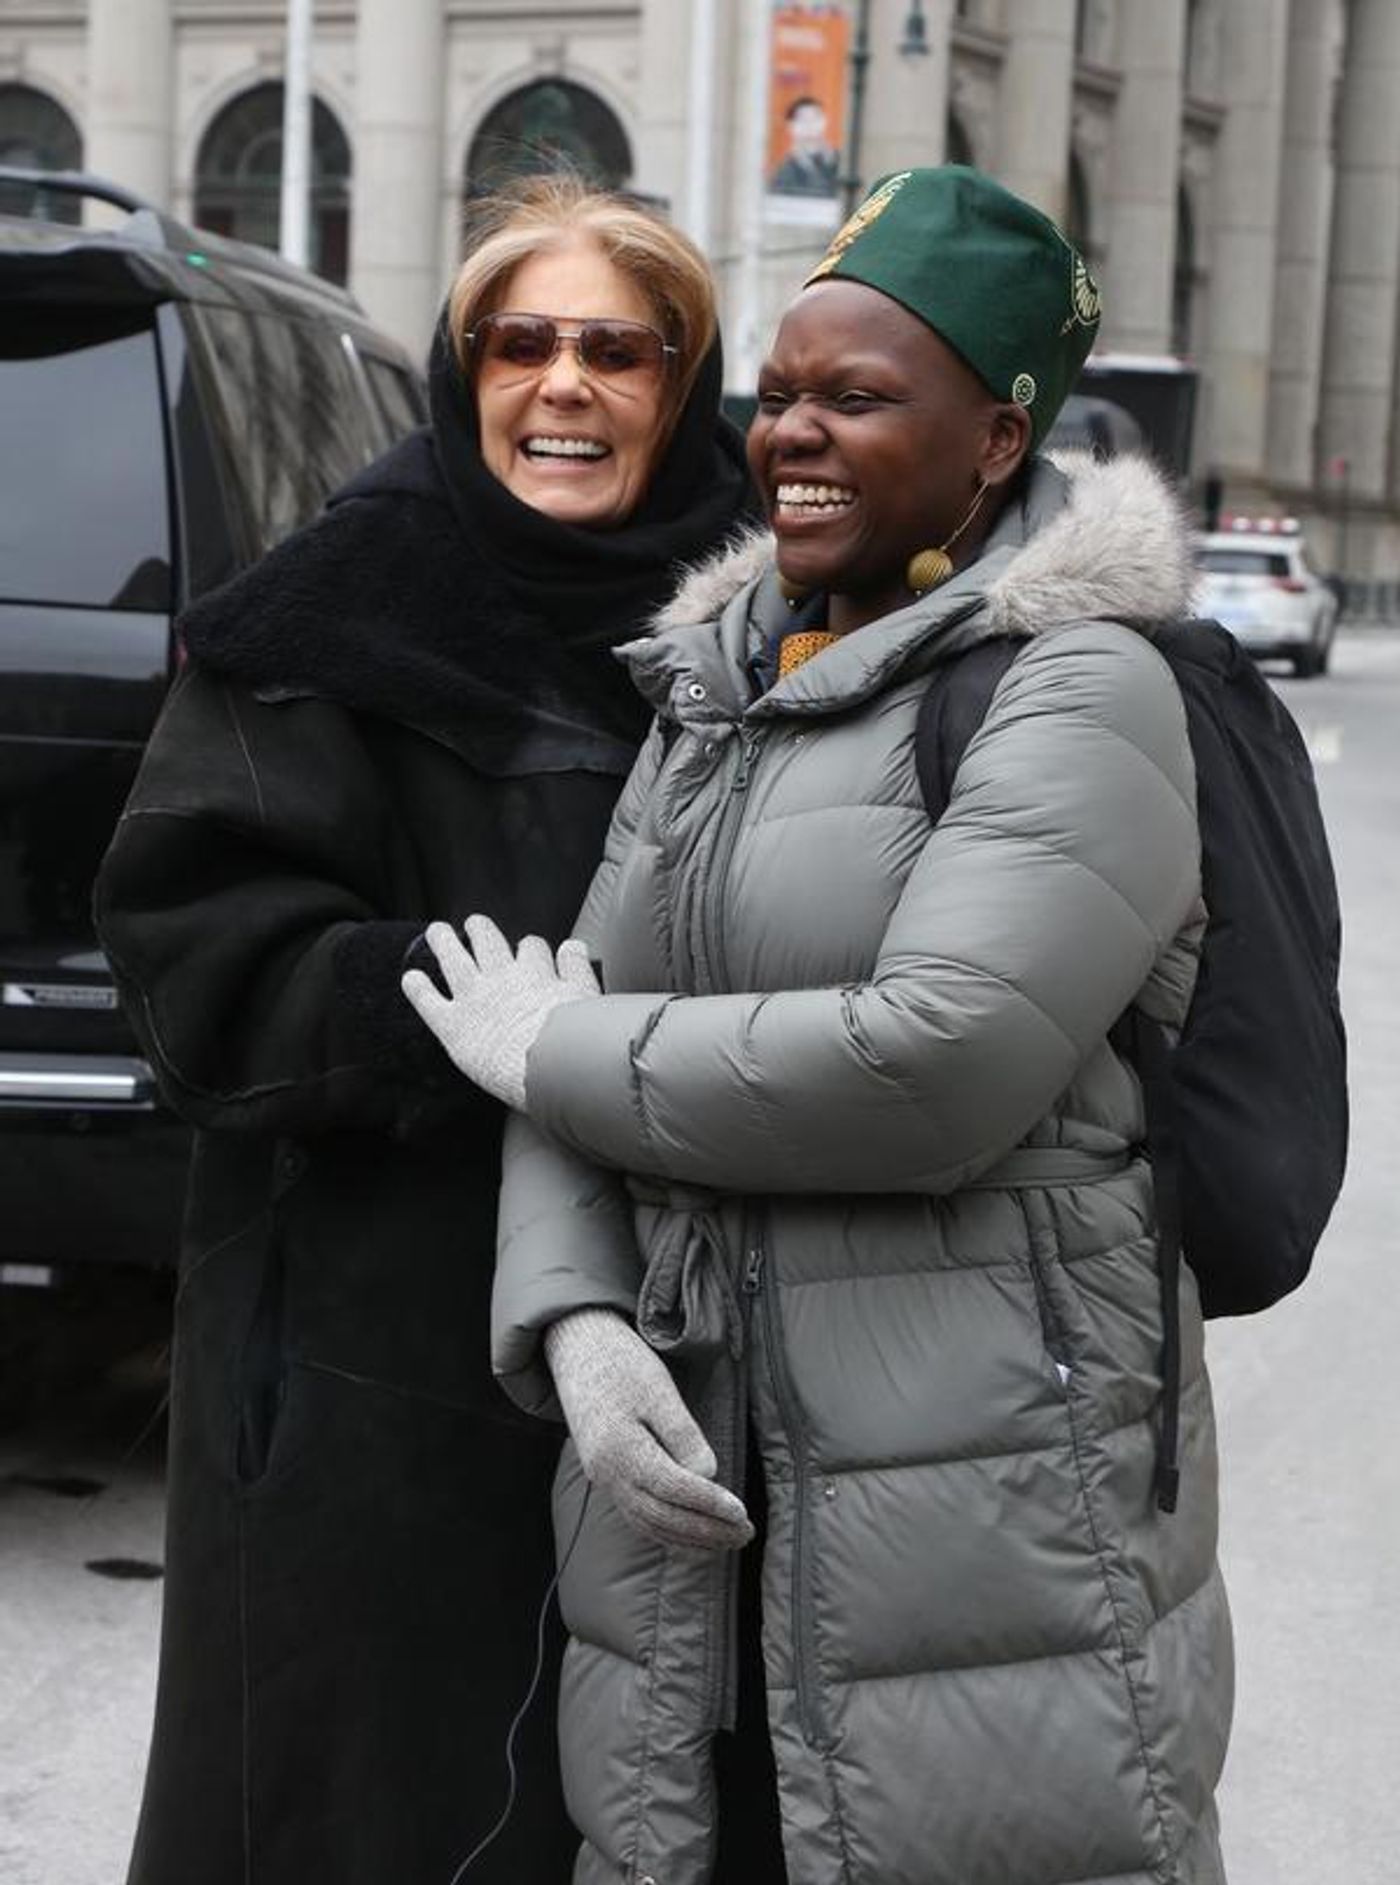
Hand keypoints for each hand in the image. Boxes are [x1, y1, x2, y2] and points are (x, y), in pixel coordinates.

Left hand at [401, 914, 598, 1109]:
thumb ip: (577, 969)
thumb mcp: (586, 997)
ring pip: (453, 960)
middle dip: (480, 930)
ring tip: (436, 931)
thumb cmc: (572, 1040)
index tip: (528, 950)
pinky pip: (429, 1000)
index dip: (528, 948)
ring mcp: (474, 998)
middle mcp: (501, 978)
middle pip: (487, 942)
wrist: (544, 1066)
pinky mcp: (452, 1024)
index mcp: (535, 972)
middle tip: (474, 923)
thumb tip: (574, 946)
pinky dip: (418, 988)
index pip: (531, 947)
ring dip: (443, 943)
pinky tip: (411, 979)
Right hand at [546, 1308, 752, 1552]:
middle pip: (662, 1516)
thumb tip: (708, 1475)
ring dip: (690, 1539)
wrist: (578, 1349)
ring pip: (648, 1524)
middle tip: (746, 1534)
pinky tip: (691, 1536)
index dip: (710, 1504)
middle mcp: (607, 1473)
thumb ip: (683, 1436)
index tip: (742, 1513)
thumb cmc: (622, 1364)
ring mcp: (603, 1479)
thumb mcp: (659, 1390)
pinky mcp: (604, 1478)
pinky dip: (667, 1532)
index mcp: (620, 1449)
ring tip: (727, 1541)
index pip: (673, 1489)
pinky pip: (637, 1517)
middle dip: (706, 1530)